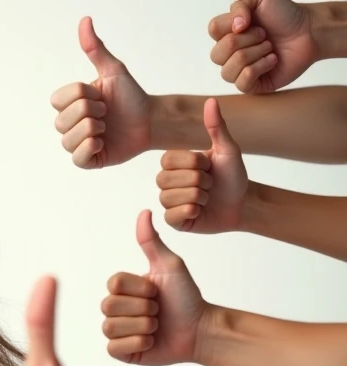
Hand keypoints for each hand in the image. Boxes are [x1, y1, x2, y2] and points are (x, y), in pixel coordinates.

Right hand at [50, 16, 150, 168]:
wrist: (150, 120)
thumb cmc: (131, 96)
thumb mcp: (113, 71)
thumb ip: (95, 49)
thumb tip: (85, 21)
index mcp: (71, 103)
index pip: (59, 99)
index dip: (83, 96)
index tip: (101, 96)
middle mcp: (70, 123)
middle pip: (62, 120)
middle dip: (90, 112)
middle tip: (107, 113)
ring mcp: (77, 143)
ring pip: (68, 139)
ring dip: (92, 130)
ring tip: (107, 127)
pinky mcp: (88, 160)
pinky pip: (77, 158)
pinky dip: (90, 148)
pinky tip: (103, 142)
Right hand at [102, 210, 211, 365]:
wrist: (201, 330)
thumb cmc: (187, 297)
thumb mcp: (170, 266)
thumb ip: (152, 242)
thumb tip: (144, 212)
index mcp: (122, 288)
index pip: (114, 283)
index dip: (139, 289)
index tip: (157, 292)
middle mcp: (115, 309)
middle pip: (109, 305)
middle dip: (142, 309)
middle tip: (159, 311)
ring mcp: (116, 331)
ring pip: (111, 327)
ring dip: (142, 327)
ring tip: (157, 326)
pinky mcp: (121, 352)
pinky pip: (114, 347)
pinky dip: (137, 343)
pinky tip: (152, 341)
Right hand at [156, 98, 249, 232]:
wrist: (243, 203)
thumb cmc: (233, 176)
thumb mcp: (227, 150)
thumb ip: (217, 127)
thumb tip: (211, 101)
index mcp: (174, 163)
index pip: (169, 160)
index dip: (194, 164)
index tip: (209, 166)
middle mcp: (167, 181)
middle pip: (166, 180)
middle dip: (198, 182)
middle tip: (210, 184)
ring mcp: (168, 202)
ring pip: (170, 198)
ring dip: (198, 197)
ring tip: (207, 197)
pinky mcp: (173, 221)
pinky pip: (172, 216)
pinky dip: (192, 211)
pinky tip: (200, 210)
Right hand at [208, 0, 318, 92]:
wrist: (310, 31)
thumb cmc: (286, 15)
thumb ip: (239, 6)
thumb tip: (235, 28)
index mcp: (227, 32)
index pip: (213, 30)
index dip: (232, 25)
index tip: (252, 22)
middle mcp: (229, 53)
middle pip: (217, 54)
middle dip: (246, 42)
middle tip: (265, 35)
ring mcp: (239, 70)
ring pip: (227, 71)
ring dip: (254, 55)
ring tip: (269, 48)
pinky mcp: (252, 85)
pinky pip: (242, 82)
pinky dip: (260, 68)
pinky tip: (272, 60)